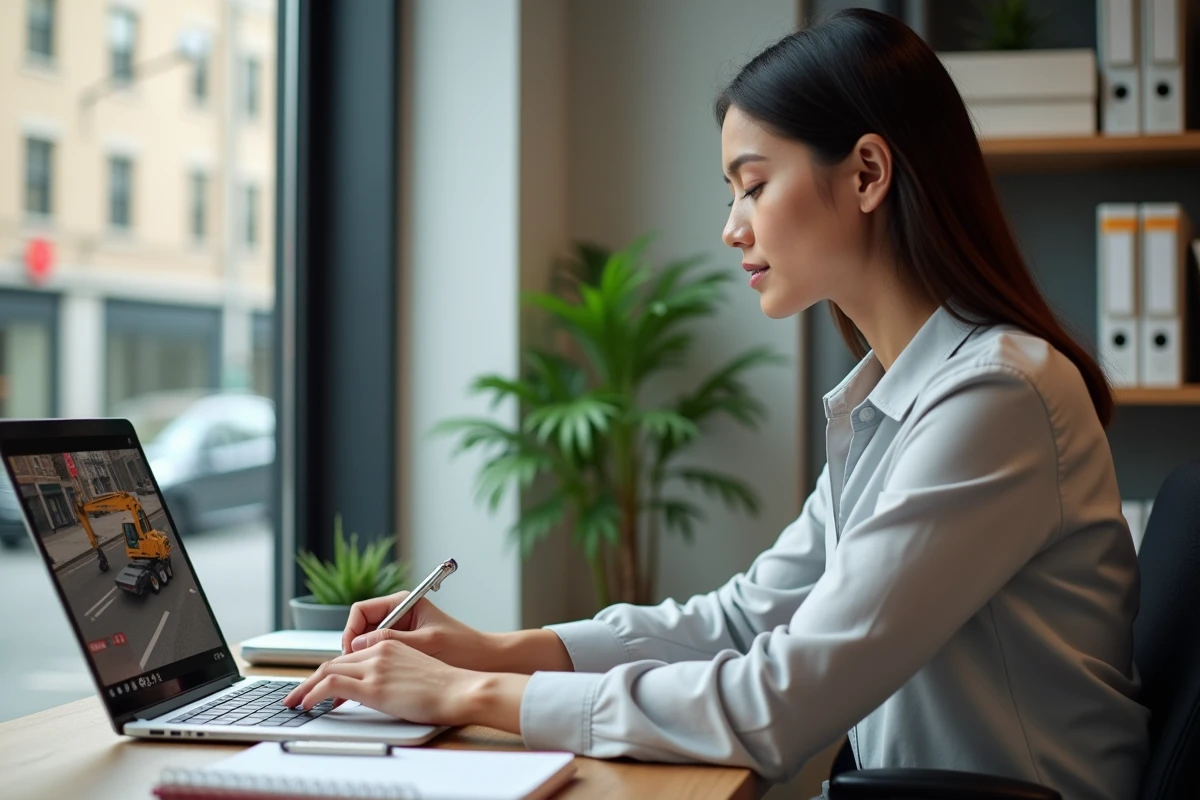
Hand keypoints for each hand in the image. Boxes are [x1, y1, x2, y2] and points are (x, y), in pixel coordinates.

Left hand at [282, 640, 528, 732]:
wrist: (461, 689)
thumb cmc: (447, 685)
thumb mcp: (417, 669)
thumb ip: (394, 670)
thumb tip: (378, 688)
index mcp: (391, 644)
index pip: (351, 654)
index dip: (332, 670)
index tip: (320, 685)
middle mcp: (380, 650)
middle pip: (334, 661)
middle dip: (310, 679)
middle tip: (296, 695)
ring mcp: (375, 666)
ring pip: (327, 670)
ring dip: (306, 687)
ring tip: (294, 702)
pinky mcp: (373, 685)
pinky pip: (331, 685)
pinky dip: (313, 693)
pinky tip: (306, 704)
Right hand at [344, 592, 573, 674]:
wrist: (487, 661)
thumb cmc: (464, 647)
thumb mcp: (426, 643)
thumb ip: (391, 641)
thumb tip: (358, 645)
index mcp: (405, 602)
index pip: (362, 610)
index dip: (350, 631)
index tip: (349, 652)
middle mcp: (400, 614)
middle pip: (360, 627)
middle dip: (352, 647)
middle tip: (348, 670)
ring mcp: (401, 631)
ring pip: (367, 643)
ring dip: (360, 659)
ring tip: (358, 678)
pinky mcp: (405, 648)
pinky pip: (379, 654)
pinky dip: (372, 666)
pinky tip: (371, 681)